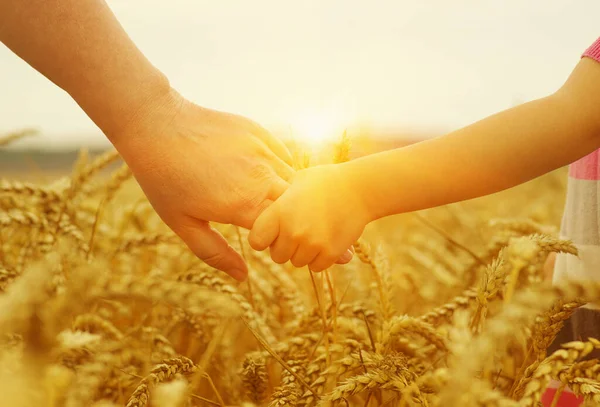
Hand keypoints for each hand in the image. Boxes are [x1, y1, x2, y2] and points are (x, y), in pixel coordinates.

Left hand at [111, 88, 293, 280]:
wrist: (156, 126)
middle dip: (288, 219)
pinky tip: (260, 174)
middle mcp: (262, 177)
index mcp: (244, 205)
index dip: (276, 241)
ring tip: (261, 195)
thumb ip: (215, 253)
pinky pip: (285, 157)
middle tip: (264, 220)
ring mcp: (264, 151)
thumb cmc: (165, 179)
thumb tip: (243, 276)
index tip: (260, 241)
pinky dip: (281, 171)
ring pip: (295, 180)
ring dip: (287, 194)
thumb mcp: (183, 224)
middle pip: (296, 207)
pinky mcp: (261, 133)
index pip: (283, 233)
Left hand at [248, 164, 370, 271]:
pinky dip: (320, 258)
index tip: (273, 233)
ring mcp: (312, 244)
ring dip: (304, 253)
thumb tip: (269, 203)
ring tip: (316, 233)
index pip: (256, 241)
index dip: (263, 239)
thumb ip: (280, 197)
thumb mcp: (298, 181)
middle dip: (286, 248)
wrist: (360, 189)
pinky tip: (327, 240)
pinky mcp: (329, 253)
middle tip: (299, 233)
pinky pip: (316, 267)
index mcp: (279, 212)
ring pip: (297, 262)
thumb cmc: (327, 181)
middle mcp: (292, 231)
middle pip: (277, 256)